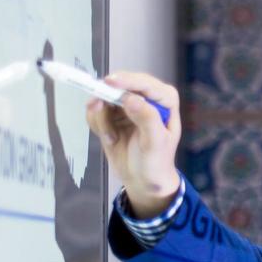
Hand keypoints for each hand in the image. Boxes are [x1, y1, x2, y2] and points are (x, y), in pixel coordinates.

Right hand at [83, 70, 181, 216]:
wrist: (142, 180)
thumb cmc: (156, 162)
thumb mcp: (155, 143)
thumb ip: (146, 119)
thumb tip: (132, 99)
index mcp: (165, 100)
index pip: (145, 84)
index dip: (127, 81)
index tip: (109, 82)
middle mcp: (146, 98)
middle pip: (121, 85)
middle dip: (107, 98)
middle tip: (97, 108)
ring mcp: (127, 105)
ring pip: (104, 98)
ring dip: (102, 119)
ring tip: (112, 138)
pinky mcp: (112, 115)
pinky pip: (96, 111)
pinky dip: (97, 125)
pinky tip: (110, 139)